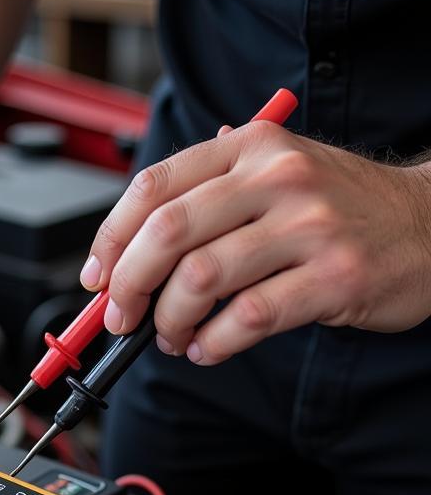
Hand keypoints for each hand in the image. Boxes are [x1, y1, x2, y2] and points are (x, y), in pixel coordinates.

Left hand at [80, 121, 430, 363]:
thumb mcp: (274, 174)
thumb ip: (205, 198)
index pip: (153, 186)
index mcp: (250, 147)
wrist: (430, 222)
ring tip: (170, 335)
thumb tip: (124, 253)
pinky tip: (208, 346)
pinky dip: (213, 342)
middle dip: (129, 285)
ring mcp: (309, 227)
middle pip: (166, 233)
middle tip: (121, 315)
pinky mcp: (334, 277)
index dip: (110, 237)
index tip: (98, 276)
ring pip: (200, 279)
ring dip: (169, 320)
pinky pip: (247, 318)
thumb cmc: (339, 205)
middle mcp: (277, 178)